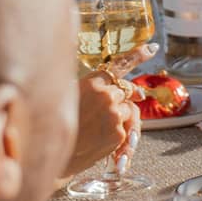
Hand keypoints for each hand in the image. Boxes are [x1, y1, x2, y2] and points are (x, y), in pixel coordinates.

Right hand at [66, 44, 154, 175]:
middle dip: (120, 98)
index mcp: (91, 83)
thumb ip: (94, 88)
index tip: (152, 48)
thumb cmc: (54, 122)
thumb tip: (132, 91)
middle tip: (108, 106)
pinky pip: (126, 127)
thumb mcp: (67, 94)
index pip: (120, 65)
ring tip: (96, 127)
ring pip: (128, 110)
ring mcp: (114, 115)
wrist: (49, 152)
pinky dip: (117, 131)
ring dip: (118, 116)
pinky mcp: (119, 133)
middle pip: (125, 91)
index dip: (138, 55)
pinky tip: (98, 138)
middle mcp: (106, 96)